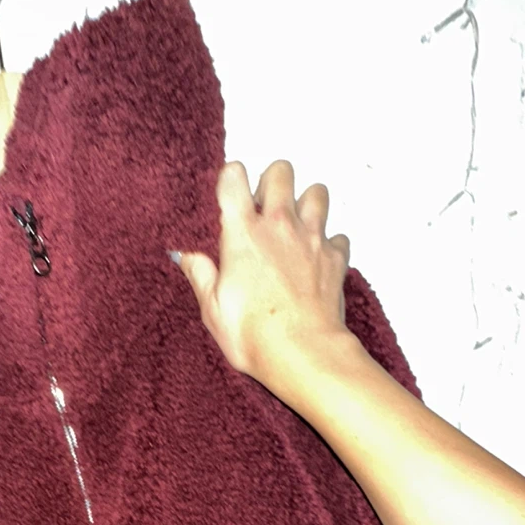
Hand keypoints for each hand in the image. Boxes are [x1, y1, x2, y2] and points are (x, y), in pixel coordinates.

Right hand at [172, 160, 355, 409]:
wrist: (302, 353)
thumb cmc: (253, 334)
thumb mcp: (212, 309)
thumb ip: (200, 275)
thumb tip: (186, 257)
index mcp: (243, 232)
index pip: (233, 177)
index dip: (229, 180)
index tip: (227, 197)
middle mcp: (279, 225)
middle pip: (280, 171)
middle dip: (270, 183)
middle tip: (262, 211)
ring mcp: (312, 238)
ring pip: (317, 192)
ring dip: (306, 203)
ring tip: (294, 227)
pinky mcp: (335, 258)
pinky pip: (338, 236)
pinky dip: (329, 243)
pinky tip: (317, 259)